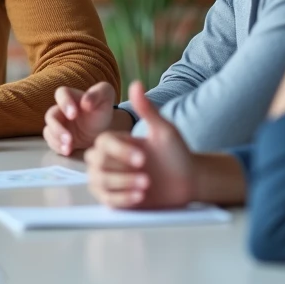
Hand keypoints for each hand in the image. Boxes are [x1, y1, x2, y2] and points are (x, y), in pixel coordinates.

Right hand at [43, 82, 117, 154]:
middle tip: (69, 138)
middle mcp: (60, 109)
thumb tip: (85, 102)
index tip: (73, 115)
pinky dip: (57, 147)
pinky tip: (67, 151)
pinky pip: (51, 141)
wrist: (104, 129)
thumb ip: (97, 93)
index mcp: (70, 96)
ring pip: (49, 130)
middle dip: (57, 128)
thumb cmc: (103, 110)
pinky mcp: (59, 137)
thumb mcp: (106, 95)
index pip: (61, 94)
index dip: (64, 103)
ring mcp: (58, 124)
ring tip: (68, 148)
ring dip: (56, 139)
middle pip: (50, 116)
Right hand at [85, 81, 194, 208]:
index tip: (143, 158)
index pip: (104, 143)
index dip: (121, 151)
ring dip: (122, 186)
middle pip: (95, 163)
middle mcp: (108, 159)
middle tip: (147, 176)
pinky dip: (122, 199)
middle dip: (120, 172)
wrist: (188, 179)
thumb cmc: (176, 153)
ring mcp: (110, 179)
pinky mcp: (116, 198)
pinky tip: (140, 197)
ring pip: (99, 182)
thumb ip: (147, 109)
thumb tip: (136, 83)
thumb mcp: (164, 130)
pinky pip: (107, 200)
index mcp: (116, 141)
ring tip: (146, 186)